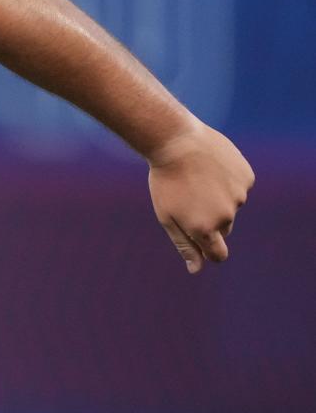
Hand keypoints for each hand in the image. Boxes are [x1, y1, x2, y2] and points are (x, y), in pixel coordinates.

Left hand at [146, 122, 253, 273]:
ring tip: (198, 179)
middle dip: (209, 220)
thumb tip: (196, 270)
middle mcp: (225, 216)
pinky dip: (228, 180)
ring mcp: (239, 196)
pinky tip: (211, 168)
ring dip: (218, 198)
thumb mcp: (167, 216)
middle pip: (223, 229)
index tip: (204, 245)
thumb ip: (184, 245)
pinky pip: (239, 186)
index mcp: (204, 229)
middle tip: (189, 198)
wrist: (177, 141)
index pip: (218, 254)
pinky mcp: (247, 177)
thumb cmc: (166, 181)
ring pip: (232, 205)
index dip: (211, 252)